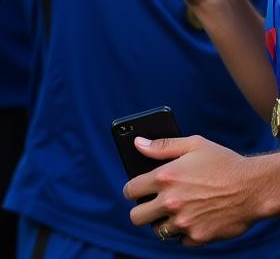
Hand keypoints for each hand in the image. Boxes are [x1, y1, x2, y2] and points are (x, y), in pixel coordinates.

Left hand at [124, 136, 269, 244]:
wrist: (254, 188)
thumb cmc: (223, 162)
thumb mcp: (192, 144)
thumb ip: (162, 146)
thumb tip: (137, 144)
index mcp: (165, 178)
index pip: (130, 190)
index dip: (131, 190)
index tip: (135, 191)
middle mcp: (171, 202)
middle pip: (137, 217)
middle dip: (140, 210)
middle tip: (149, 206)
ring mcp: (185, 222)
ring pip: (159, 231)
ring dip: (163, 223)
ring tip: (172, 213)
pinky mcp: (200, 237)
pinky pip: (181, 241)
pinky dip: (184, 234)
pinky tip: (191, 221)